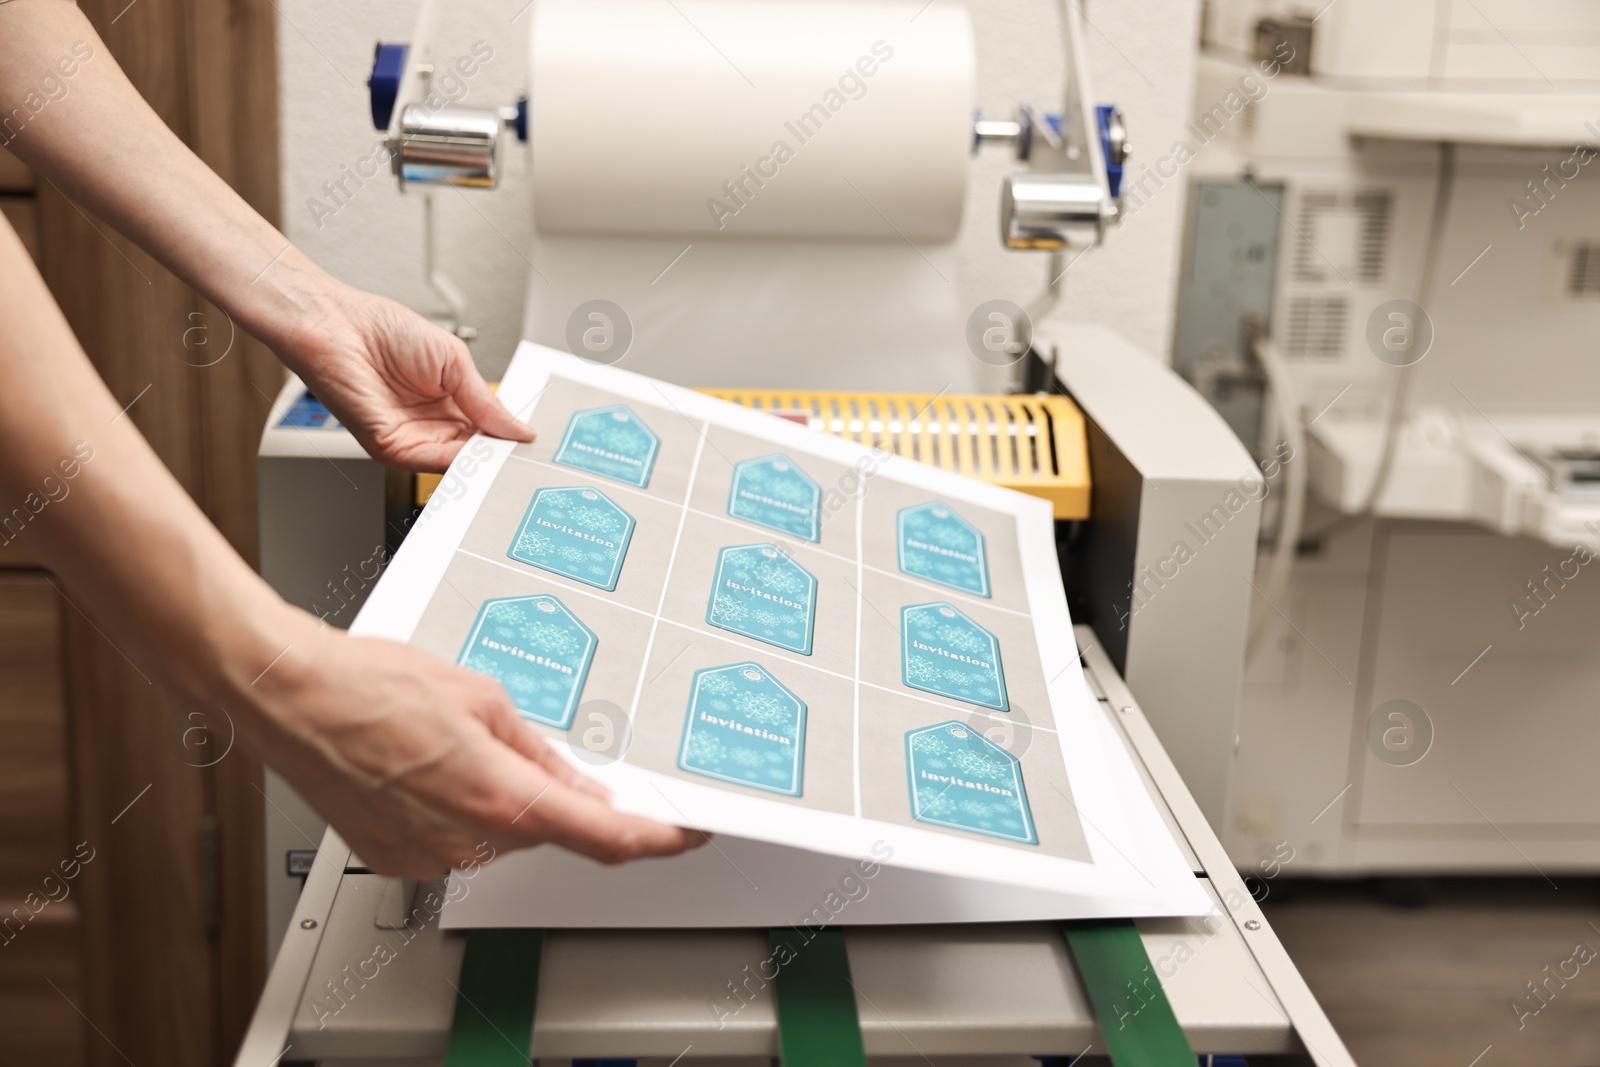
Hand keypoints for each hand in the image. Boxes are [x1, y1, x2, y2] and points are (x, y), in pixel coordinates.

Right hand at [242, 616, 704, 877]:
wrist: (289, 697)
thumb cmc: (370, 686)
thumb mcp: (482, 698)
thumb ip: (540, 752)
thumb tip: (580, 787)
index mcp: (502, 800)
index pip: (605, 838)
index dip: (656, 839)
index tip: (685, 834)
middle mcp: (467, 841)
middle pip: (546, 831)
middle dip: (555, 796)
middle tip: (530, 745)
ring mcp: (427, 855)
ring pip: (497, 835)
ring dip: (500, 798)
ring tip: (451, 740)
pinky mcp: (395, 856)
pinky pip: (452, 839)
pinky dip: (457, 809)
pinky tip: (427, 765)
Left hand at [276, 284, 534, 472]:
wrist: (337, 325)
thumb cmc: (381, 330)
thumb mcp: (454, 362)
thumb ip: (486, 401)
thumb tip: (519, 429)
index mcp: (449, 401)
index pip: (487, 431)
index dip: (509, 437)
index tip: (532, 443)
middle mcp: (430, 423)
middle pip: (476, 452)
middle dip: (501, 455)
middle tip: (529, 457)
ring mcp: (410, 437)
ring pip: (457, 463)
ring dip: (485, 463)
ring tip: (512, 457)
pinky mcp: (390, 447)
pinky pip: (431, 463)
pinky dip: (459, 464)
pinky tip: (481, 455)